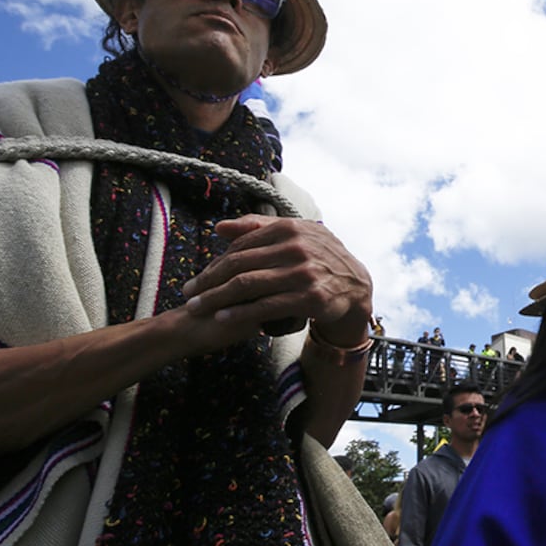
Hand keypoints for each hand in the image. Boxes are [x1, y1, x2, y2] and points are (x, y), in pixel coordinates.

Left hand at [182, 215, 372, 345]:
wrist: (355, 286)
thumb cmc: (319, 259)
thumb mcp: (295, 235)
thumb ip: (257, 228)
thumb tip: (219, 228)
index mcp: (288, 228)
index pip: (240, 247)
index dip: (213, 264)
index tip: (196, 280)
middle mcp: (295, 247)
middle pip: (239, 265)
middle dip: (208, 282)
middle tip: (189, 295)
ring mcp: (304, 273)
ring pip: (248, 286)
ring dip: (217, 298)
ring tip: (198, 308)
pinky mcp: (309, 298)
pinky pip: (266, 306)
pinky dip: (241, 312)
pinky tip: (223, 317)